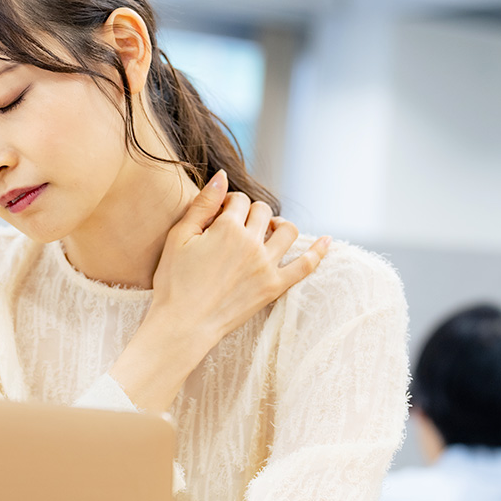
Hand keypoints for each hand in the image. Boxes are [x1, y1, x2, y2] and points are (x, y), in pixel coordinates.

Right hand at [150, 170, 330, 346]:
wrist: (182, 324)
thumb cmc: (174, 281)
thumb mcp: (179, 236)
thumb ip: (203, 203)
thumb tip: (222, 175)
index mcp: (227, 228)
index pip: (238, 199)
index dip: (228, 203)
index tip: (218, 216)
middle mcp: (252, 243)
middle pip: (262, 211)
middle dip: (250, 212)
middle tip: (235, 225)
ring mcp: (266, 266)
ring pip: (287, 230)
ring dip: (279, 224)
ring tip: (267, 230)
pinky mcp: (274, 287)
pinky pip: (305, 266)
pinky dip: (318, 252)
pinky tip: (327, 241)